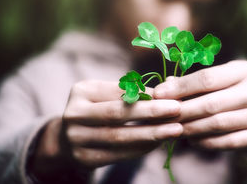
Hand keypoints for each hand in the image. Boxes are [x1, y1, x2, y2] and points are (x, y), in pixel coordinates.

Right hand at [31, 80, 181, 177]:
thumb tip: (167, 89)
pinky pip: (118, 154)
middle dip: (150, 112)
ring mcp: (76, 138)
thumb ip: (131, 92)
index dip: (146, 94)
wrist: (69, 138)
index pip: (118, 91)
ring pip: (119, 137)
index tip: (172, 95)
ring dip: (151, 133)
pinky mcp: (84, 158)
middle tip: (177, 109)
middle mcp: (74, 114)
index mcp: (81, 91)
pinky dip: (141, 149)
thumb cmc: (98, 109)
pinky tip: (159, 143)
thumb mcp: (107, 94)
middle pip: (117, 114)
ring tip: (175, 129)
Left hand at [154, 60, 246, 150]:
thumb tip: (163, 89)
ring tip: (174, 129)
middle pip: (211, 103)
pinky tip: (191, 140)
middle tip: (162, 117)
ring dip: (191, 128)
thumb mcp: (215, 79)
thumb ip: (190, 83)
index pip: (207, 78)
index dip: (180, 87)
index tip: (158, 94)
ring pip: (217, 123)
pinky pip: (226, 142)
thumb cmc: (228, 90)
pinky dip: (205, 142)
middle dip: (182, 111)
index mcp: (244, 70)